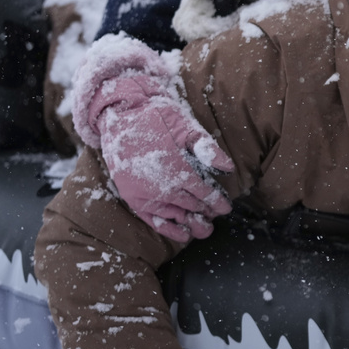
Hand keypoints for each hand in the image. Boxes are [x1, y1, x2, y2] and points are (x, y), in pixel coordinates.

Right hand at [73, 35, 233, 242]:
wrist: (120, 115)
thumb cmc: (157, 117)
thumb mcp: (185, 126)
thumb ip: (205, 147)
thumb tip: (228, 167)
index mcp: (178, 168)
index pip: (204, 192)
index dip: (217, 202)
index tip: (226, 208)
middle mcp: (162, 185)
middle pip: (191, 206)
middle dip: (206, 212)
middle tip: (217, 217)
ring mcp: (145, 194)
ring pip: (174, 216)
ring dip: (191, 224)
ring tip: (204, 230)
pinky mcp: (132, 197)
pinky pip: (152, 219)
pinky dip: (169, 228)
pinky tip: (182, 234)